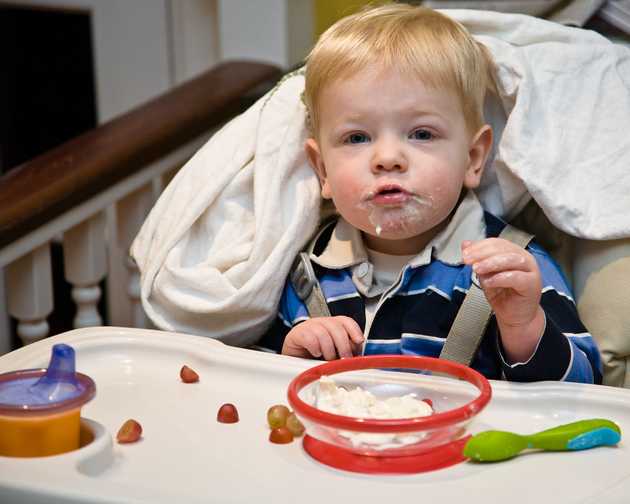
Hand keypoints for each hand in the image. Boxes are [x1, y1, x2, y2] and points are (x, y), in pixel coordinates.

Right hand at [282, 316, 363, 359]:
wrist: (292, 358)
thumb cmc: (314, 356)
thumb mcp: (334, 353)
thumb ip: (345, 352)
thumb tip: (358, 358)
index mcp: (332, 325)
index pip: (346, 321)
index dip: (354, 330)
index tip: (359, 341)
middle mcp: (321, 323)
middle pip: (336, 327)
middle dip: (344, 345)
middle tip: (344, 359)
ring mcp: (308, 326)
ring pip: (323, 333)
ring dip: (329, 350)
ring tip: (328, 359)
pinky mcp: (297, 334)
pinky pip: (309, 337)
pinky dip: (315, 347)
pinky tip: (316, 353)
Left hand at [461, 238, 544, 362]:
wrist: (515, 317)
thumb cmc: (503, 295)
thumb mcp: (485, 274)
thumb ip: (477, 259)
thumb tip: (466, 245)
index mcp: (513, 253)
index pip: (496, 243)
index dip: (479, 246)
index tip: (465, 252)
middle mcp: (524, 259)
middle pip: (503, 248)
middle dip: (482, 253)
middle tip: (468, 260)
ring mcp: (530, 271)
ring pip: (512, 259)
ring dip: (491, 263)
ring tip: (477, 269)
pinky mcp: (532, 285)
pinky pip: (516, 277)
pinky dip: (500, 278)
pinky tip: (489, 282)